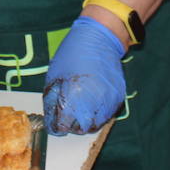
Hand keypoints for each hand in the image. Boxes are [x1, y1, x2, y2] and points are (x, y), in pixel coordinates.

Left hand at [43, 16, 125, 135]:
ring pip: (96, 125)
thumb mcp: (53, 77)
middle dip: (72, 125)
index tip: (56, 120)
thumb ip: (52, 101)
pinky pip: (107, 114)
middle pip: (80, 130)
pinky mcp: (118, 99)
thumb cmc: (72, 55)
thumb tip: (51, 120)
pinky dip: (98, 112)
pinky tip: (92, 100)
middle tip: (68, 113)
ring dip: (86, 120)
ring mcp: (108, 102)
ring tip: (80, 106)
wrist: (99, 40)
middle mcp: (93, 104)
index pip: (63, 127)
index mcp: (74, 99)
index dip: (57, 125)